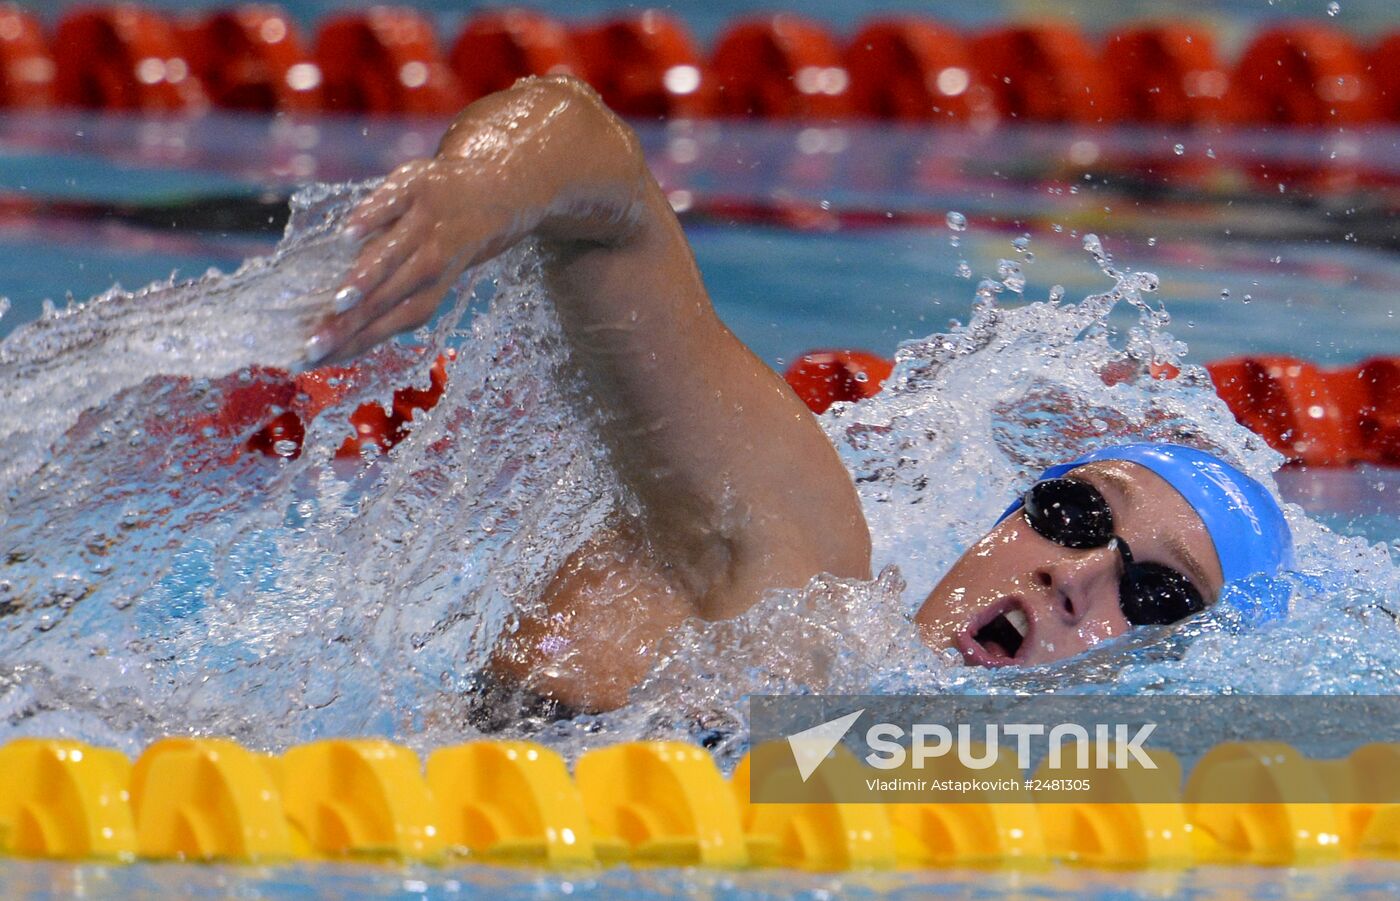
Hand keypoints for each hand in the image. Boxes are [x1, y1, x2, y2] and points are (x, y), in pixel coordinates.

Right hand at [305, 157, 516, 364]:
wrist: (498, 191)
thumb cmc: (446, 243)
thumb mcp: (428, 276)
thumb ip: (389, 300)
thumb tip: (335, 332)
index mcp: (431, 289)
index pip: (391, 323)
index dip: (356, 342)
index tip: (315, 360)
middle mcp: (432, 261)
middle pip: (388, 298)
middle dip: (350, 324)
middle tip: (312, 345)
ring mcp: (426, 223)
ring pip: (395, 255)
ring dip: (366, 278)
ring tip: (338, 302)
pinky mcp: (418, 186)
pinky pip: (394, 204)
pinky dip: (373, 217)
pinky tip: (348, 234)